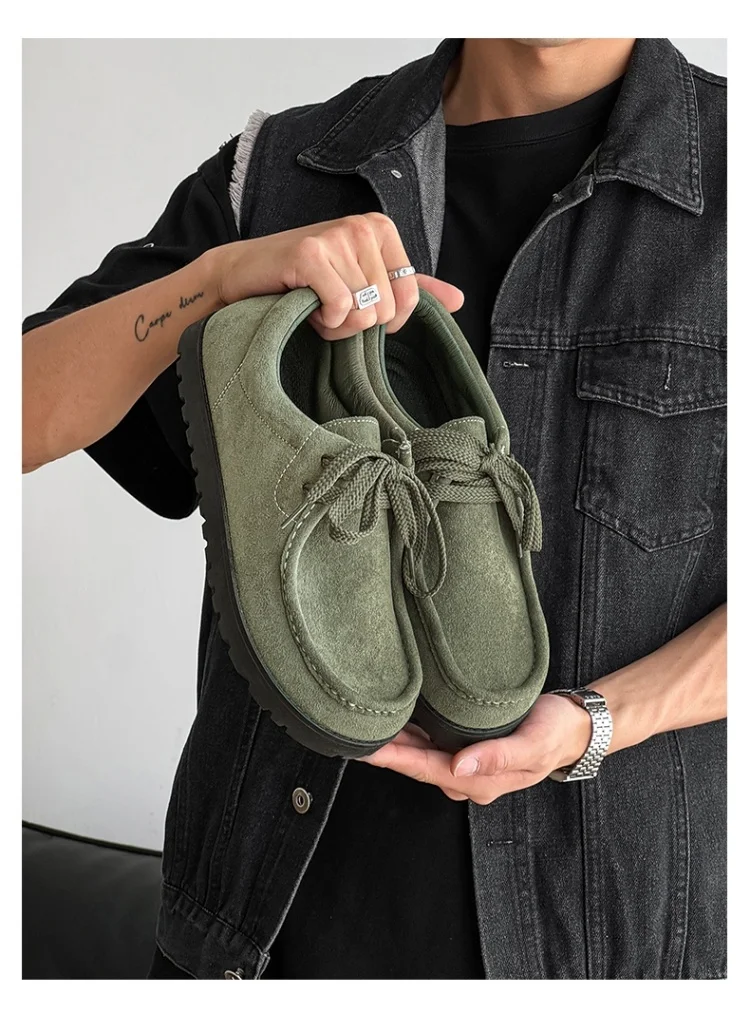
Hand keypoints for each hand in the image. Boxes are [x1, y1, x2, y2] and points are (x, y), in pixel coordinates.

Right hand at [211, 213, 462, 339]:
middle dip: (354, 324)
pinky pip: (338, 309)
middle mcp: (362, 226)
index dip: (383, 320)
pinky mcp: (310, 254)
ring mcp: (337, 236)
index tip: (355, 305)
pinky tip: (304, 304)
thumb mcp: (363, 280)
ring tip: (314, 303)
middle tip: (327, 305)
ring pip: (362, 314)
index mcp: (381, 229)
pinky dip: (321, 320)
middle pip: (385, 311)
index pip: (408, 299)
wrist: (245, 274)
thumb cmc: (305, 281)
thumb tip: (459, 301)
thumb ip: (410, 288)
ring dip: (335, 324)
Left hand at [360, 694, 591, 804]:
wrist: (573, 726)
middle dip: (384, 750)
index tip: (363, 748)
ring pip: (420, 753)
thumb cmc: (554, 732)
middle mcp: (465, 776)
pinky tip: (395, 720)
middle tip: (348, 729)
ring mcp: (465, 763)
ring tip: (362, 723)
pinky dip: (411, 733)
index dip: (392, 759)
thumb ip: (498, 757)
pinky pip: (431, 742)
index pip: (424, 769)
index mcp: (477, 781)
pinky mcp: (466, 746)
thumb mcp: (532, 744)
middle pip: (415, 763)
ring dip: (394, 741)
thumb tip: (460, 766)